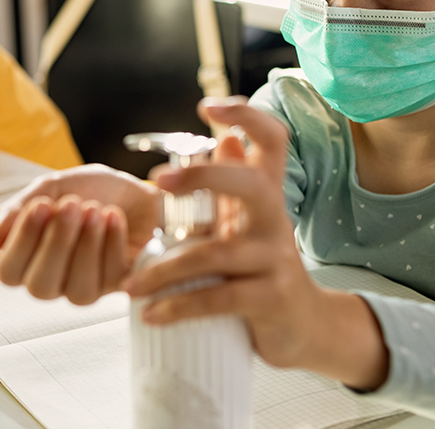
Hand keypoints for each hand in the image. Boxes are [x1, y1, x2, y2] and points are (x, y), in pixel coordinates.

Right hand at [0, 163, 160, 304]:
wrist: (138, 189)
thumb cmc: (93, 190)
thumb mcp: (53, 187)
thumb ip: (19, 209)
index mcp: (29, 259)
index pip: (9, 273)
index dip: (23, 241)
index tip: (41, 205)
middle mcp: (55, 280)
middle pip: (40, 288)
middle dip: (56, 243)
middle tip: (71, 204)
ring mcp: (88, 287)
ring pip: (78, 290)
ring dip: (86, 246)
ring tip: (95, 209)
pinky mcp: (120, 286)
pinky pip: (110, 278)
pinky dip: (111, 242)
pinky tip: (114, 216)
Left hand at [124, 98, 388, 388]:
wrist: (304, 327)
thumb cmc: (264, 269)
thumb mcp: (250, 224)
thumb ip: (234, 187)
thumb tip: (224, 138)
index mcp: (267, 195)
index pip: (273, 141)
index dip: (246, 117)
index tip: (207, 107)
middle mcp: (275, 219)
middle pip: (249, 183)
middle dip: (204, 177)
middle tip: (157, 182)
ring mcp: (275, 258)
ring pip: (215, 254)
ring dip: (164, 270)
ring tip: (130, 286)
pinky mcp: (271, 298)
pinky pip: (218, 298)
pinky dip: (178, 307)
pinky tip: (151, 313)